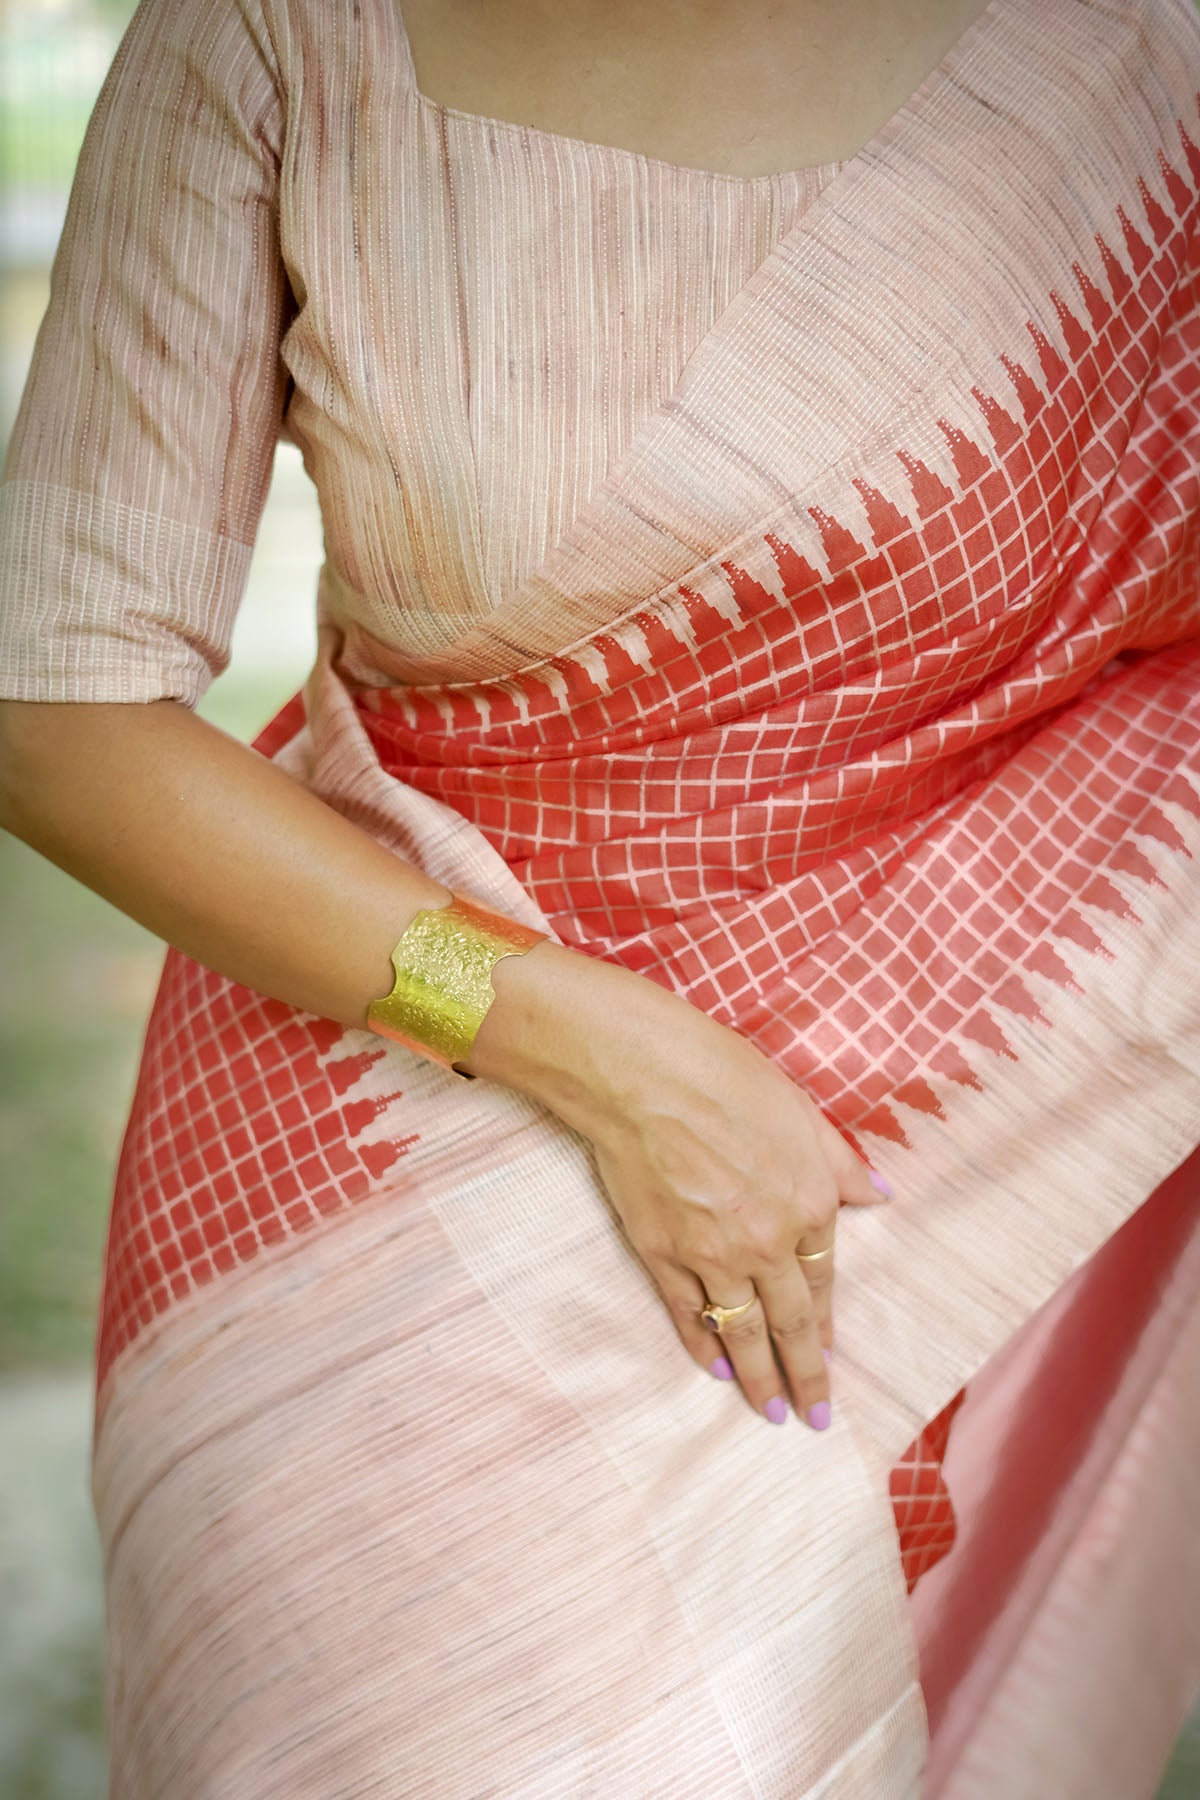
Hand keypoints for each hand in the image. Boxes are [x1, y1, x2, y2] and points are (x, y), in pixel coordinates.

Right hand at [472, 943, 893, 1428]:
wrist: (642, 1076)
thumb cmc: (722, 1076)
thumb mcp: (799, 1110)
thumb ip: (838, 1162)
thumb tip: (878, 1194)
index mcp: (809, 1202)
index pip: (824, 1277)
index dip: (827, 1320)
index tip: (831, 1353)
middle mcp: (767, 1241)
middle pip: (793, 1322)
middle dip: (806, 1375)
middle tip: (815, 1417)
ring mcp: (713, 1255)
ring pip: (743, 1332)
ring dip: (760, 1379)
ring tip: (770, 1414)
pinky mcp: (663, 1257)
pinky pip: (688, 1315)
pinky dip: (703, 1346)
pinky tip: (714, 1369)